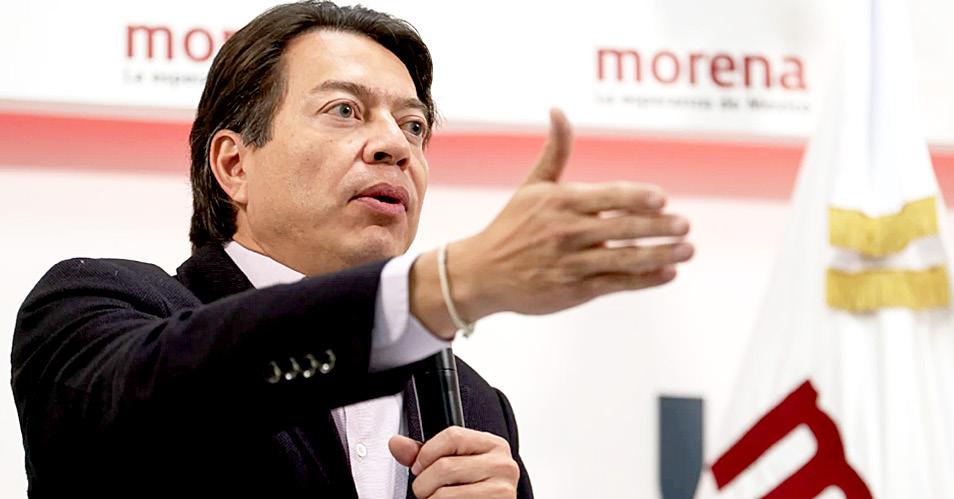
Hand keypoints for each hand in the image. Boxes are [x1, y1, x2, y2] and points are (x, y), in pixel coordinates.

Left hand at [388, 427, 518, 498]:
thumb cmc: (475, 490)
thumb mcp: (456, 464)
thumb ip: (426, 453)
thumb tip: (397, 443)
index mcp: (493, 445)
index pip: (453, 436)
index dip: (427, 453)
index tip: (419, 467)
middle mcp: (502, 465)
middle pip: (445, 466)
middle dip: (424, 483)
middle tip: (426, 491)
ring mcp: (501, 490)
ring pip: (444, 494)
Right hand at [411, 109, 693, 337]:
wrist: (482, 273)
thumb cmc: (512, 226)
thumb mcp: (532, 186)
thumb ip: (555, 150)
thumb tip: (558, 109)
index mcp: (560, 202)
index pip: (608, 197)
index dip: (637, 198)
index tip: (663, 199)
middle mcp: (567, 232)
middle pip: (622, 228)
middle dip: (658, 227)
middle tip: (686, 225)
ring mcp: (571, 263)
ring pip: (624, 258)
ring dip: (660, 254)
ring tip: (687, 250)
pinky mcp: (573, 290)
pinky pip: (616, 283)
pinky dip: (645, 279)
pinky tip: (668, 272)